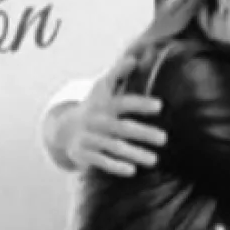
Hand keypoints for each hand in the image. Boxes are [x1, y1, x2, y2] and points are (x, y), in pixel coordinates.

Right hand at [58, 52, 167, 175]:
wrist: (64, 129)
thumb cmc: (94, 106)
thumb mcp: (102, 88)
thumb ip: (118, 73)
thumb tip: (134, 58)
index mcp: (104, 104)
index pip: (124, 102)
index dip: (141, 104)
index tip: (160, 106)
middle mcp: (96, 121)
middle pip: (122, 128)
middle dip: (143, 133)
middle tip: (164, 139)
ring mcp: (89, 138)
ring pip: (114, 147)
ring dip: (135, 153)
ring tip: (154, 160)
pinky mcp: (83, 154)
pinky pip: (100, 161)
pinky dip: (116, 166)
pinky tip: (132, 170)